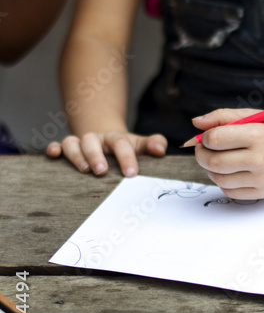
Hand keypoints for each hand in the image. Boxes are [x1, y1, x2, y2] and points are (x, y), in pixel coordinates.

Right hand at [46, 131, 166, 175]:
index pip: (122, 144)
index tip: (131, 174)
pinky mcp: (65, 149)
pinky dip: (53, 148)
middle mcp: (96, 138)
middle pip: (92, 141)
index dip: (127, 158)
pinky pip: (56, 145)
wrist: (106, 139)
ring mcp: (79, 143)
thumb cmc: (125, 148)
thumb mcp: (140, 145)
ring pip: (72, 142)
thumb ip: (153, 144)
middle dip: (96, 156)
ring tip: (83, 170)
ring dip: (75, 154)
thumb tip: (161, 150)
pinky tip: (53, 155)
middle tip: (102, 171)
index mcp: (116, 138)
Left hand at [187, 109, 263, 199]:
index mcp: (259, 136)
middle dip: (201, 155)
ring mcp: (262, 179)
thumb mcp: (255, 115)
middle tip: (204, 149)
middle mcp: (261, 159)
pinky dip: (223, 181)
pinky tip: (231, 171)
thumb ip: (223, 116)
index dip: (205, 138)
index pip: (215, 139)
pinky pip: (230, 191)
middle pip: (213, 162)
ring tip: (219, 159)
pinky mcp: (263, 193)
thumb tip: (195, 123)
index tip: (209, 136)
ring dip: (211, 169)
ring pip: (218, 179)